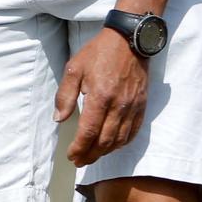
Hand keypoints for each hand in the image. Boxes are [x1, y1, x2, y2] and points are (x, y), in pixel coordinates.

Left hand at [54, 29, 149, 166]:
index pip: (88, 132)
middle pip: (104, 141)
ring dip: (105, 152)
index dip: (79, 148)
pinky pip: (133, 131)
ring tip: (93, 155)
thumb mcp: (74, 68)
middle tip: (79, 161)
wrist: (129, 40)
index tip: (71, 155)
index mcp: (100, 97)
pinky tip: (112, 146)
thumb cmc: (99, 52)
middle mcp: (118, 106)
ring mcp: (133, 107)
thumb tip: (59, 119)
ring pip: (119, 140)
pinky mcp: (142, 105)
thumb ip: (65, 95)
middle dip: (90, 155)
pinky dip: (122, 143)